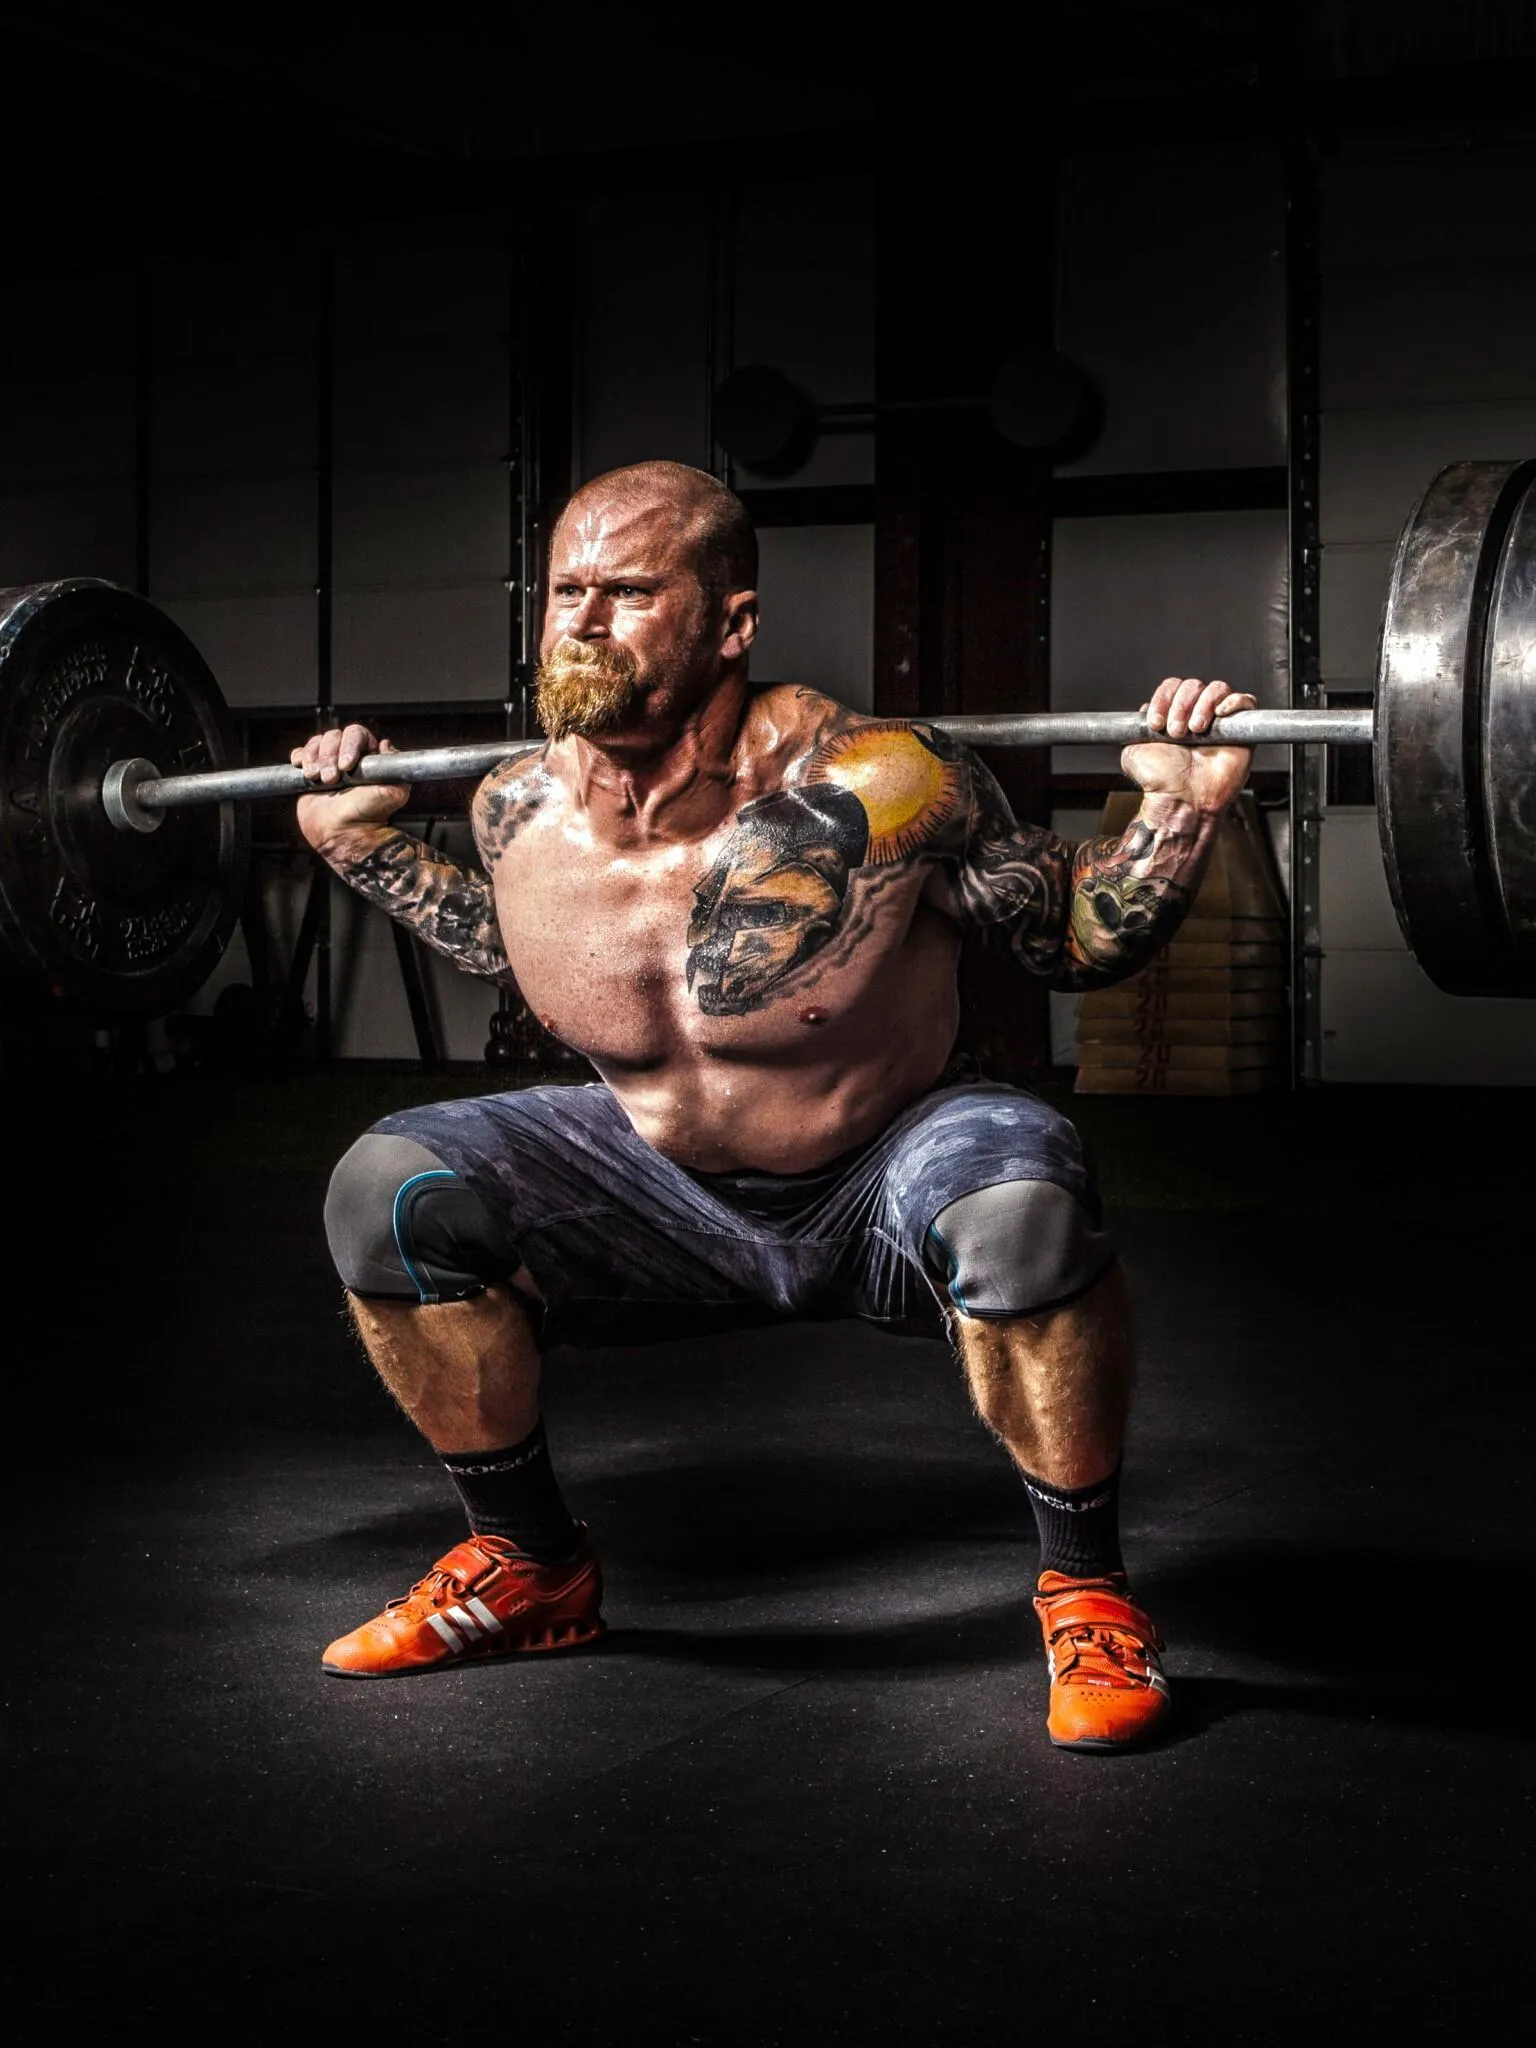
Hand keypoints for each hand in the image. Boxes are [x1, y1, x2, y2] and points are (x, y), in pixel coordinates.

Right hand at [292, 724, 410, 847]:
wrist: (343, 834)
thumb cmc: (368, 816)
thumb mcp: (393, 793)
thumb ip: (395, 766)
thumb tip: (385, 744)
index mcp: (368, 757)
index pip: (357, 734)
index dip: (349, 745)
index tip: (347, 765)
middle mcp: (348, 757)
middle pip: (333, 736)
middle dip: (329, 756)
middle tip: (331, 779)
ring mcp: (327, 764)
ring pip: (316, 742)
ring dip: (314, 758)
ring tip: (318, 780)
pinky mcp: (310, 773)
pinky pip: (301, 753)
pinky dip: (300, 757)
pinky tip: (305, 772)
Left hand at [1120, 676, 1257, 813]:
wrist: (1182, 800)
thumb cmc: (1161, 783)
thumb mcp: (1133, 752)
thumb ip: (1136, 728)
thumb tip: (1145, 710)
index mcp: (1172, 718)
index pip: (1172, 687)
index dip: (1164, 698)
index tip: (1156, 722)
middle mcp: (1195, 716)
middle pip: (1193, 685)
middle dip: (1181, 705)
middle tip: (1176, 731)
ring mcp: (1219, 722)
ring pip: (1217, 689)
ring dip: (1203, 705)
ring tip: (1196, 731)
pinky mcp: (1241, 730)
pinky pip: (1245, 702)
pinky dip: (1232, 702)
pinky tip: (1219, 715)